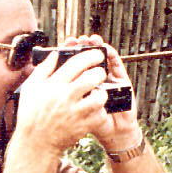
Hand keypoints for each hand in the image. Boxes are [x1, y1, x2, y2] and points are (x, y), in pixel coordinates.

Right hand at [13, 43, 110, 154]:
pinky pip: (100, 114)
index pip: (76, 64)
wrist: (36, 142)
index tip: (97, 54)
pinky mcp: (83, 126)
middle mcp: (65, 97)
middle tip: (100, 73)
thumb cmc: (32, 114)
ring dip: (102, 92)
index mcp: (53, 85)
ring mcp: (76, 113)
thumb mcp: (31, 88)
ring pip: (100, 96)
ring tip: (98, 92)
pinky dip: (100, 110)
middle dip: (100, 72)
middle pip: (92, 78)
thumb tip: (55, 53)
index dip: (90, 55)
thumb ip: (44, 69)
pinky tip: (95, 108)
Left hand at [65, 34, 142, 154]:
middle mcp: (93, 79)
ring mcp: (108, 78)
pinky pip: (117, 66)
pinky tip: (107, 50)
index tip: (66, 42)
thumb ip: (63, 94)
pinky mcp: (122, 81)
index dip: (70, 51)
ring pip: (102, 58)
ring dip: (97, 47)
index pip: (74, 62)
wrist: (113, 134)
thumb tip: (49, 79)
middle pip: (87, 57)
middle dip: (83, 46)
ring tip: (92, 40)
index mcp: (79, 83)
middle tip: (78, 39)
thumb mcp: (72, 109)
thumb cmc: (92, 122)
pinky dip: (113, 56)